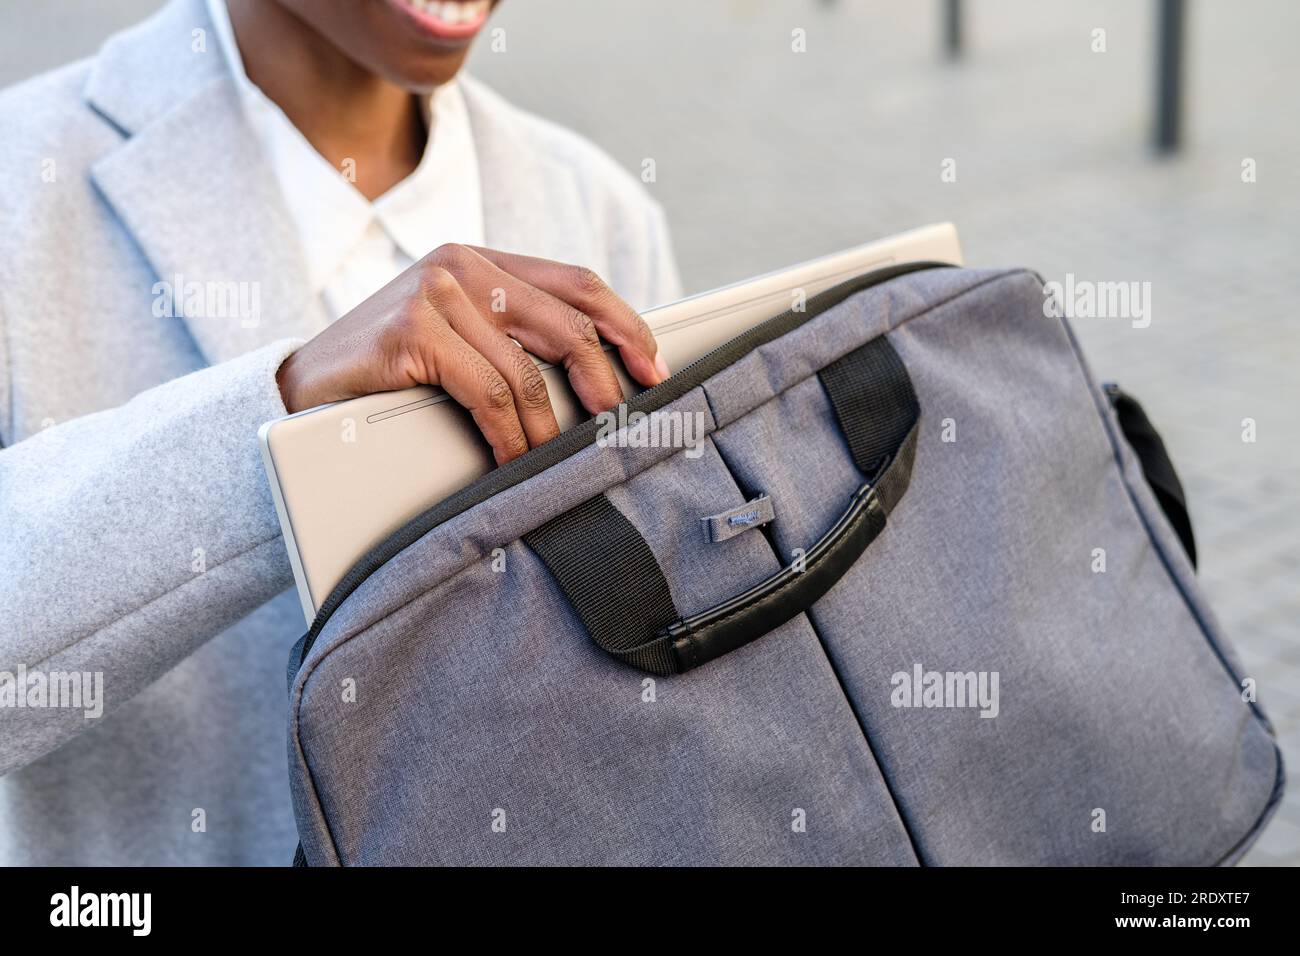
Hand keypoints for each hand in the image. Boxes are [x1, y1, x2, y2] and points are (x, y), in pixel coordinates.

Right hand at [276, 244, 668, 463]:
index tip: (654, 368)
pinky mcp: (411, 333)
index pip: (577, 283)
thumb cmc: (389, 369)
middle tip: (622, 420)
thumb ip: (510, 334)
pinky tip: (514, 458)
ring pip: (527, 370)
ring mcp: (434, 294)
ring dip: (549, 425)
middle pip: (566, 323)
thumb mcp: (458, 336)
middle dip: (606, 378)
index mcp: (481, 259)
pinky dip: (510, 434)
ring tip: (557, 455)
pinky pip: (487, 393)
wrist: (302, 387)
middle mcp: (461, 265)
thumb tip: (595, 371)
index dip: (626, 326)